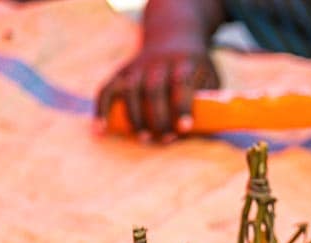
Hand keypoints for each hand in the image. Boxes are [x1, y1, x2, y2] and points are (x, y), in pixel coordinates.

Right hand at [96, 49, 218, 140]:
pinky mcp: (122, 71)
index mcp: (184, 62)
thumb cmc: (196, 67)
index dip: (181, 106)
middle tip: (165, 139)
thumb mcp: (210, 75)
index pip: (180, 83)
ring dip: (134, 115)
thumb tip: (203, 131)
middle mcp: (158, 62)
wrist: (174, 34)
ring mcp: (137, 66)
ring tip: (144, 138)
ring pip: (130, 89)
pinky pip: (107, 89)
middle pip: (153, 89)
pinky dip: (102, 109)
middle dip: (158, 116)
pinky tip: (101, 129)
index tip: (184, 127)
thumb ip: (209, 99)